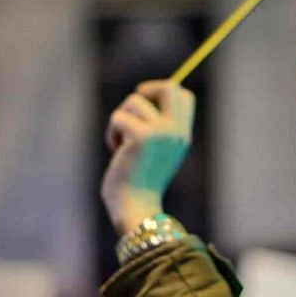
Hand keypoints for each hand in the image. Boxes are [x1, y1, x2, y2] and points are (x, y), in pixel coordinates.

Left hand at [101, 80, 194, 234]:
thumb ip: (155, 127)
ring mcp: (161, 133)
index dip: (163, 92)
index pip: (184, 97)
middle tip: (131, 109)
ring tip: (120, 142)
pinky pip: (118, 117)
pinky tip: (116, 151)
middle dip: (147, 90)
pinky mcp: (140, 137)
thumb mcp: (154, 152)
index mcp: (182, 136)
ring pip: (134, 102)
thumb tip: (142, 97)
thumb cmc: (138, 182)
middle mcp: (176, 132)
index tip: (146, 102)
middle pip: (169, 88)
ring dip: (121, 119)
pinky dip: (111, 132)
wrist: (135, 208)